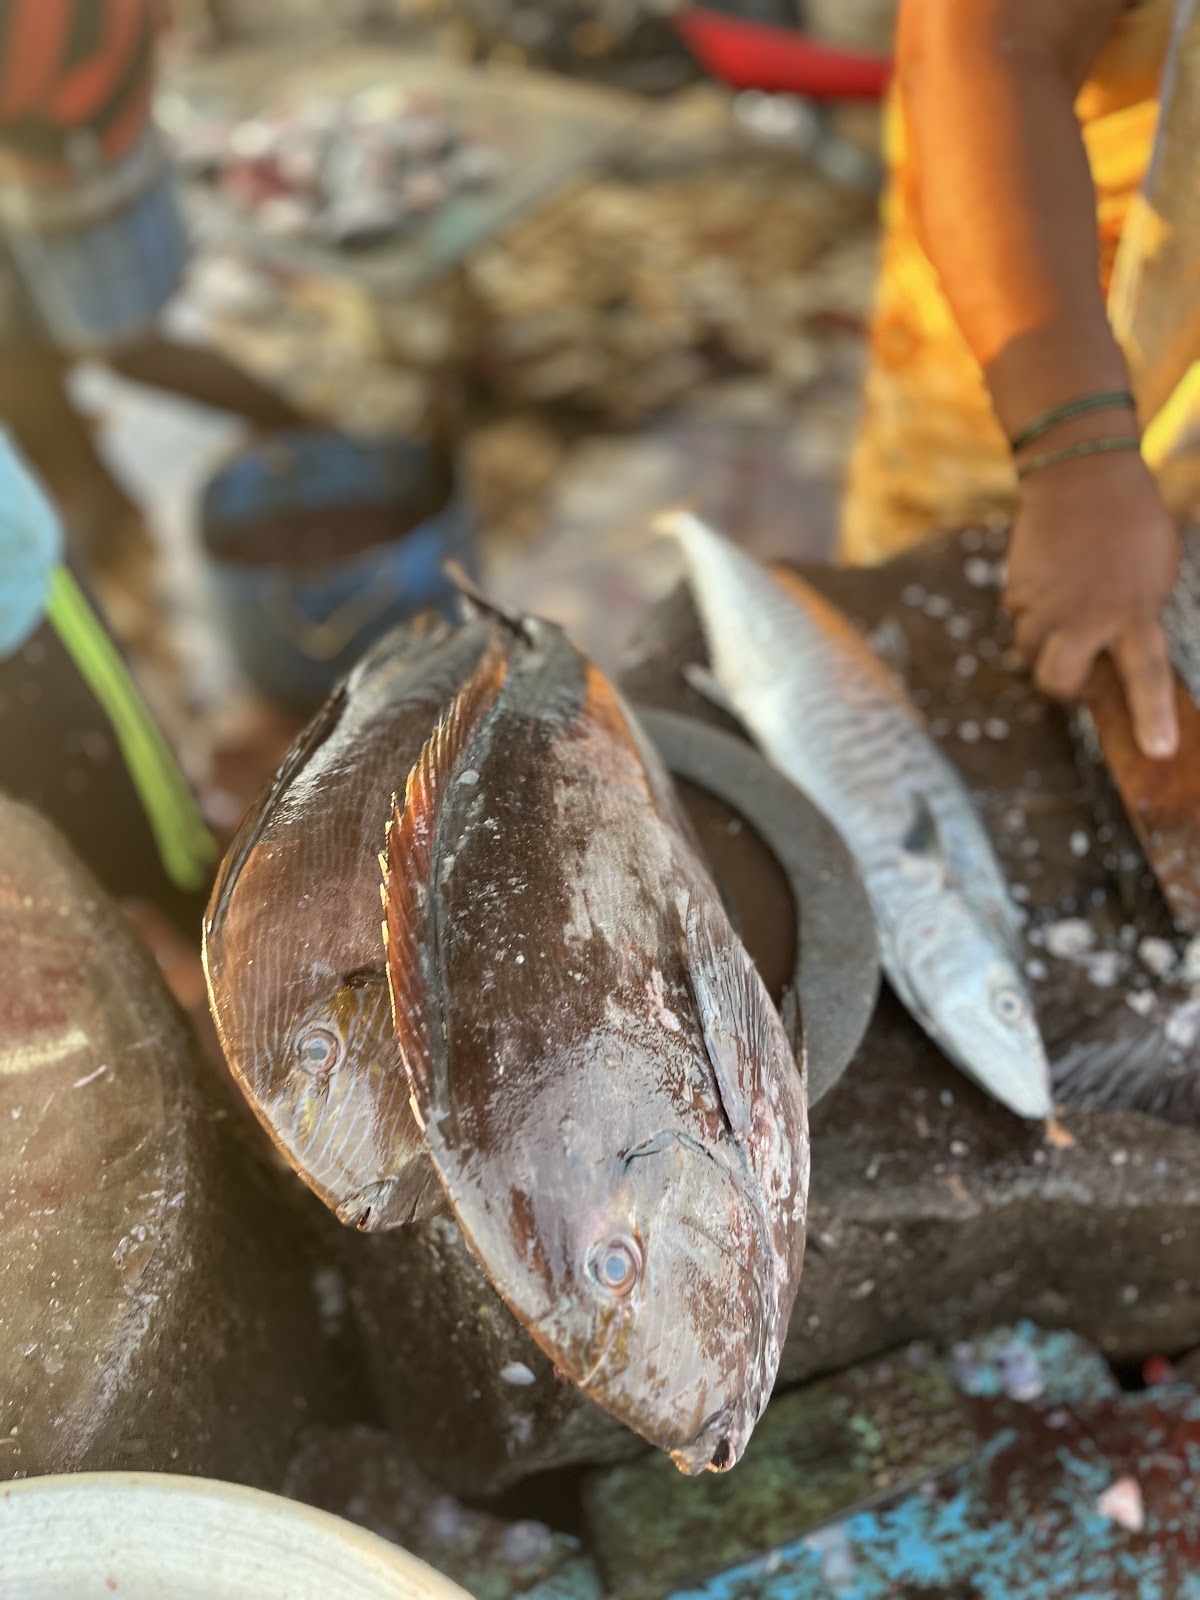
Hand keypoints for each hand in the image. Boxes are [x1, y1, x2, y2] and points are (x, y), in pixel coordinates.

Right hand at [1004, 448, 1180, 757]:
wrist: (1081, 475)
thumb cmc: (1131, 524)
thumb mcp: (1154, 575)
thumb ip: (1137, 618)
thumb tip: (1114, 656)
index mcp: (1134, 612)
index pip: (1146, 676)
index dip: (1151, 717)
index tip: (1159, 751)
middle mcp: (1087, 617)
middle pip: (1058, 682)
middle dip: (1063, 685)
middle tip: (1075, 670)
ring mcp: (1047, 606)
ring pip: (1031, 652)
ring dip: (1044, 644)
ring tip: (1064, 611)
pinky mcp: (1019, 591)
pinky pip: (1019, 619)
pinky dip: (1032, 611)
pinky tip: (1051, 582)